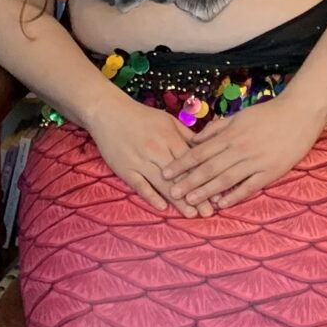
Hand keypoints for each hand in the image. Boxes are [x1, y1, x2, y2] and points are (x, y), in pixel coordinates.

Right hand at [87, 89, 205, 213]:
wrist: (108, 112)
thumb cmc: (142, 117)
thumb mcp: (168, 120)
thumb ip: (187, 136)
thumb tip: (207, 150)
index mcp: (169, 138)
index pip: (192, 162)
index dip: (205, 178)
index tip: (217, 193)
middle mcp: (156, 150)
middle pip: (180, 176)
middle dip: (196, 195)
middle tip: (209, 212)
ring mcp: (140, 161)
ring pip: (162, 184)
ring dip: (178, 201)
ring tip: (191, 214)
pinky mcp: (125, 168)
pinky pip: (139, 185)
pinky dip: (150, 196)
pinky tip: (162, 207)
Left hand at [162, 94, 324, 213]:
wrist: (300, 112)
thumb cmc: (267, 113)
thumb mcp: (238, 116)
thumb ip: (216, 129)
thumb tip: (194, 140)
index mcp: (230, 135)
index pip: (200, 152)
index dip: (182, 164)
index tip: (166, 173)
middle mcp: (240, 148)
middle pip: (209, 168)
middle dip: (189, 181)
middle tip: (172, 193)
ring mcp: (256, 160)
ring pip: (226, 178)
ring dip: (207, 191)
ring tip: (191, 201)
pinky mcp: (271, 170)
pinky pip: (250, 186)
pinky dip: (235, 195)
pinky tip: (222, 204)